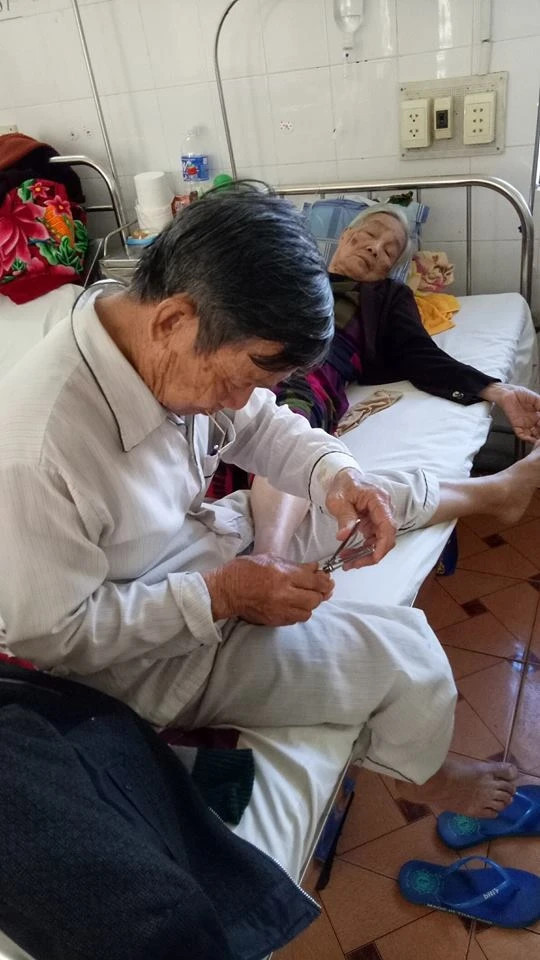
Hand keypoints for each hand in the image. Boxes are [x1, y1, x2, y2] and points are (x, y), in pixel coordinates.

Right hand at [203, 554, 333, 625]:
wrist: (225, 591)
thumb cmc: (245, 570)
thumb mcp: (271, 559)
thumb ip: (295, 565)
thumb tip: (315, 568)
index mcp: (284, 575)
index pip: (315, 581)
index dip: (325, 581)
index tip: (327, 580)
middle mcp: (284, 594)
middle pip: (315, 599)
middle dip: (319, 594)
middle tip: (318, 589)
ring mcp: (280, 610)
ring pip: (308, 612)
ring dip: (309, 605)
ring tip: (304, 598)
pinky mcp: (275, 620)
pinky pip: (295, 620)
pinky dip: (298, 613)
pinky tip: (293, 605)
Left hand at [325, 467, 396, 567]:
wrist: (343, 479)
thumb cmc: (342, 485)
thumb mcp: (338, 500)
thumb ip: (344, 517)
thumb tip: (344, 536)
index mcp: (378, 500)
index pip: (387, 526)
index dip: (382, 545)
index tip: (373, 558)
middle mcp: (384, 508)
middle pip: (386, 537)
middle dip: (371, 554)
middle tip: (353, 564)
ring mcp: (381, 516)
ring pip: (380, 541)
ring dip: (366, 553)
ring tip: (348, 561)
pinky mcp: (375, 522)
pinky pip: (374, 539)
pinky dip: (364, 548)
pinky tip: (351, 553)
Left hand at [480, 383, 539, 442]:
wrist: (508, 393)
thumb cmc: (520, 394)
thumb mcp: (535, 399)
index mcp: (537, 415)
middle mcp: (532, 421)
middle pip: (539, 431)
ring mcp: (524, 424)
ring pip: (532, 435)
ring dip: (536, 438)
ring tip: (539, 440)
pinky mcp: (516, 426)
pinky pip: (521, 435)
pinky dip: (526, 438)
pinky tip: (531, 439)